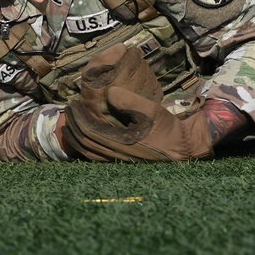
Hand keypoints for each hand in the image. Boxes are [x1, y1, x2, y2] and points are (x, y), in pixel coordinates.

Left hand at [63, 87, 213, 161]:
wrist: (185, 150)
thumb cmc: (169, 131)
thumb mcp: (154, 112)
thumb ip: (132, 102)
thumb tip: (109, 93)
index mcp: (119, 144)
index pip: (89, 131)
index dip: (78, 118)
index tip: (72, 103)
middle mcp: (114, 155)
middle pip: (85, 142)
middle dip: (74, 126)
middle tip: (69, 109)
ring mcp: (118, 160)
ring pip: (89, 151)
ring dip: (78, 137)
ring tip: (73, 123)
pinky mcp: (123, 161)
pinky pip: (97, 156)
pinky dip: (88, 146)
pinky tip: (89, 138)